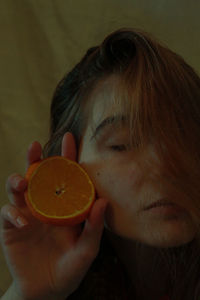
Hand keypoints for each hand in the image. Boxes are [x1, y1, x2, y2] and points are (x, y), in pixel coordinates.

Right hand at [0, 132, 107, 299]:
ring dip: (18, 181)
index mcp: (64, 206)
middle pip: (38, 176)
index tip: (68, 138)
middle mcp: (45, 205)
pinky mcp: (11, 227)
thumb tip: (103, 201)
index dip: (67, 157)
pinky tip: (23, 222)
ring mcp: (27, 214)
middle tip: (35, 146)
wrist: (46, 291)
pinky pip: (7, 213)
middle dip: (35, 159)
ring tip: (22, 182)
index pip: (66, 177)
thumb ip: (94, 228)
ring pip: (18, 189)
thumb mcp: (86, 251)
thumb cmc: (70, 269)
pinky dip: (13, 214)